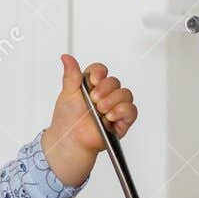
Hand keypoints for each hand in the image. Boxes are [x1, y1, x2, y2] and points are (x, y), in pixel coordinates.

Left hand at [43, 54, 138, 187]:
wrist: (71, 139)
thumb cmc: (68, 119)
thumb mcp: (67, 93)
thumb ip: (71, 74)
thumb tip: (66, 57)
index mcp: (92, 86)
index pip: (101, 71)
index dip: (99, 73)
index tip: (92, 81)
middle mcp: (106, 95)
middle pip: (115, 82)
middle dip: (105, 89)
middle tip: (94, 100)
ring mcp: (115, 108)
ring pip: (126, 94)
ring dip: (113, 100)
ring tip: (101, 110)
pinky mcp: (122, 121)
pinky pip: (132, 110)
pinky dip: (122, 111)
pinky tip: (110, 116)